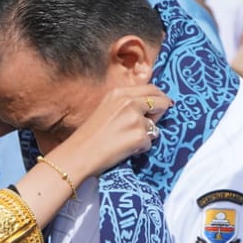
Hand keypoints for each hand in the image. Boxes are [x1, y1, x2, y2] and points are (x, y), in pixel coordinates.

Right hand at [50, 83, 172, 182]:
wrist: (78, 154)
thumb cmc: (89, 135)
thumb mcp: (106, 108)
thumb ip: (126, 103)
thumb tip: (151, 106)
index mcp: (119, 93)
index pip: (151, 89)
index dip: (160, 97)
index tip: (164, 104)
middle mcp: (128, 102)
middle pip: (161, 102)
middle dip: (160, 113)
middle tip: (150, 125)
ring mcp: (135, 119)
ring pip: (155, 126)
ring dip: (146, 134)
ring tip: (127, 140)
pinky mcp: (139, 136)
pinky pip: (150, 142)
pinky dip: (140, 148)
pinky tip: (124, 150)